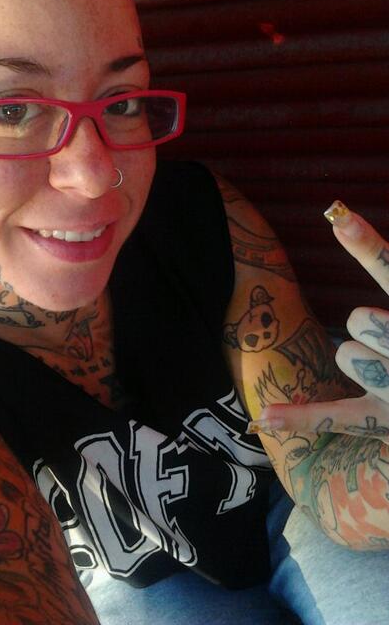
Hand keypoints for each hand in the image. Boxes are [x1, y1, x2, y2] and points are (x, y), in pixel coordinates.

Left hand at [248, 202, 388, 443]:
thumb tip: (342, 220)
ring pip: (346, 355)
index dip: (368, 247)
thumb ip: (388, 272)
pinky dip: (299, 417)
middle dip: (366, 325)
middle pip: (361, 318)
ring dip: (358, 362)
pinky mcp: (387, 424)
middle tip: (388, 343)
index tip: (339, 217)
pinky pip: (336, 416)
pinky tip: (266, 417)